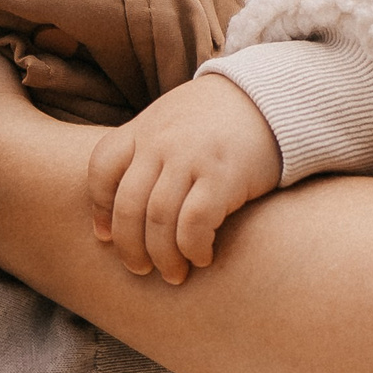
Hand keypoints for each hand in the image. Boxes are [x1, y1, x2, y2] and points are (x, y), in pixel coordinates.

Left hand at [86, 75, 281, 283]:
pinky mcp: (223, 176)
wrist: (273, 98)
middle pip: (128, 205)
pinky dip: (193, 248)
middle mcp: (161, 142)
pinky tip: (202, 258)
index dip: (99, 208)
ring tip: (173, 273)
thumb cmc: (220, 118)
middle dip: (129, 247)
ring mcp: (190, 158)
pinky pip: (194, 224)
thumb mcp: (173, 120)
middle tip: (139, 269)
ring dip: (162, 257)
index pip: (101, 168)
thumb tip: (122, 201)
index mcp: (144, 128)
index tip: (105, 237)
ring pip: (159, 221)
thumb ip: (148, 149)